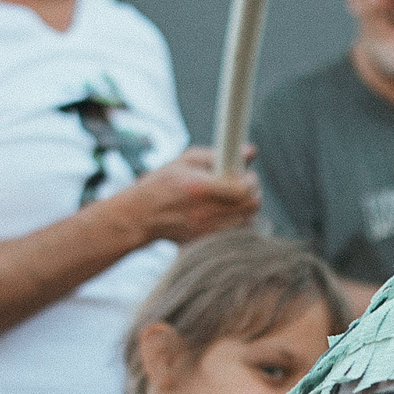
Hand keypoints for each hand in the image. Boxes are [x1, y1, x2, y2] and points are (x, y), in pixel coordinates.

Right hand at [110, 149, 261, 246]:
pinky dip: (235, 222)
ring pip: (247, 220)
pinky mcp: (206, 242)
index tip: (247, 174)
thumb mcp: (185, 160)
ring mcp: (206, 230)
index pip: (243, 189)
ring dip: (245, 208)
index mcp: (199, 188)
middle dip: (252, 193)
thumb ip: (217, 154)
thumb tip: (249, 151)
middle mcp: (204, 212)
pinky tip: (222, 213)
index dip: (251, 180)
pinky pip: (235, 232)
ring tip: (230, 199)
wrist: (141, 216)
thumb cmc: (162, 184)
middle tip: (242, 185)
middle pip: (251, 206)